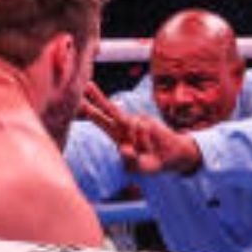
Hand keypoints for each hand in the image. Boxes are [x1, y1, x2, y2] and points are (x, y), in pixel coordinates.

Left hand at [80, 85, 200, 175]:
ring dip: (135, 141)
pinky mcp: (147, 119)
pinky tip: (151, 145)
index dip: (90, 112)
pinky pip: (141, 127)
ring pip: (126, 124)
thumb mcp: (139, 166)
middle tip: (87, 85)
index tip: (79, 102)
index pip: (101, 121)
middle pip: (109, 109)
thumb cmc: (150, 162)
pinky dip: (145, 140)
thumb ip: (130, 160)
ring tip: (145, 151)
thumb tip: (124, 149)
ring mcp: (136, 121)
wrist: (172, 156)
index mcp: (117, 135)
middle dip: (97, 97)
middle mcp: (124, 125)